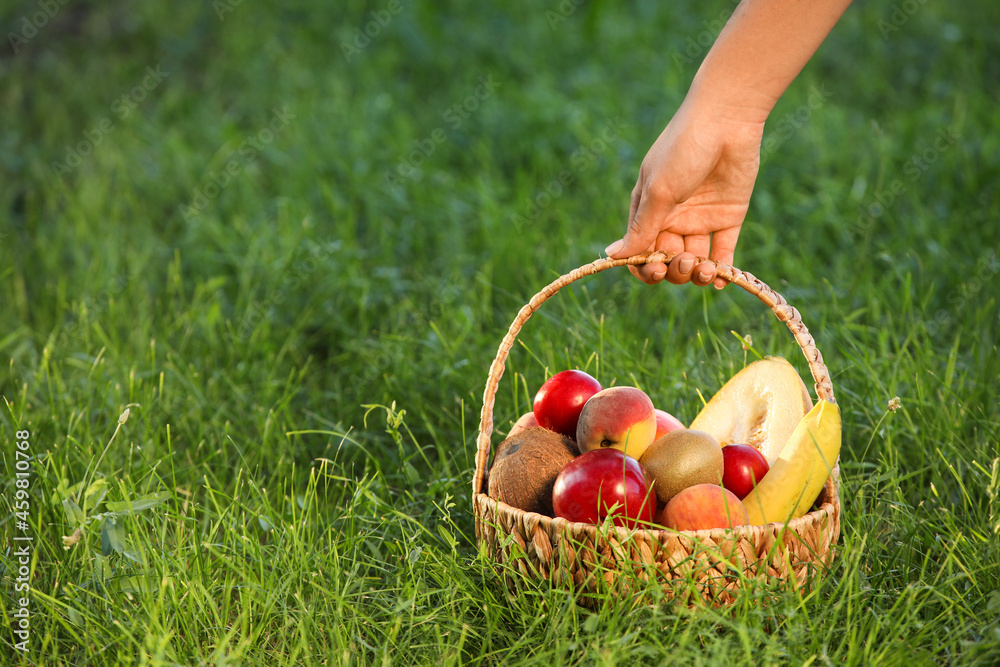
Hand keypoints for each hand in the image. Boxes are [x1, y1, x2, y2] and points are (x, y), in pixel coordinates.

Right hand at [605, 98, 763, 288]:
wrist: (727, 119)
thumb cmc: (683, 149)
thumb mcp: (658, 191)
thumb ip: (640, 228)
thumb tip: (611, 256)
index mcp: (648, 208)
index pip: (640, 250)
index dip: (645, 266)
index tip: (654, 270)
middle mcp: (672, 216)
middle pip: (667, 258)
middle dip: (673, 269)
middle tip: (682, 263)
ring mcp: (701, 217)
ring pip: (695, 259)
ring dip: (697, 273)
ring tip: (705, 270)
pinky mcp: (729, 215)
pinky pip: (723, 250)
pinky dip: (723, 268)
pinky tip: (722, 279)